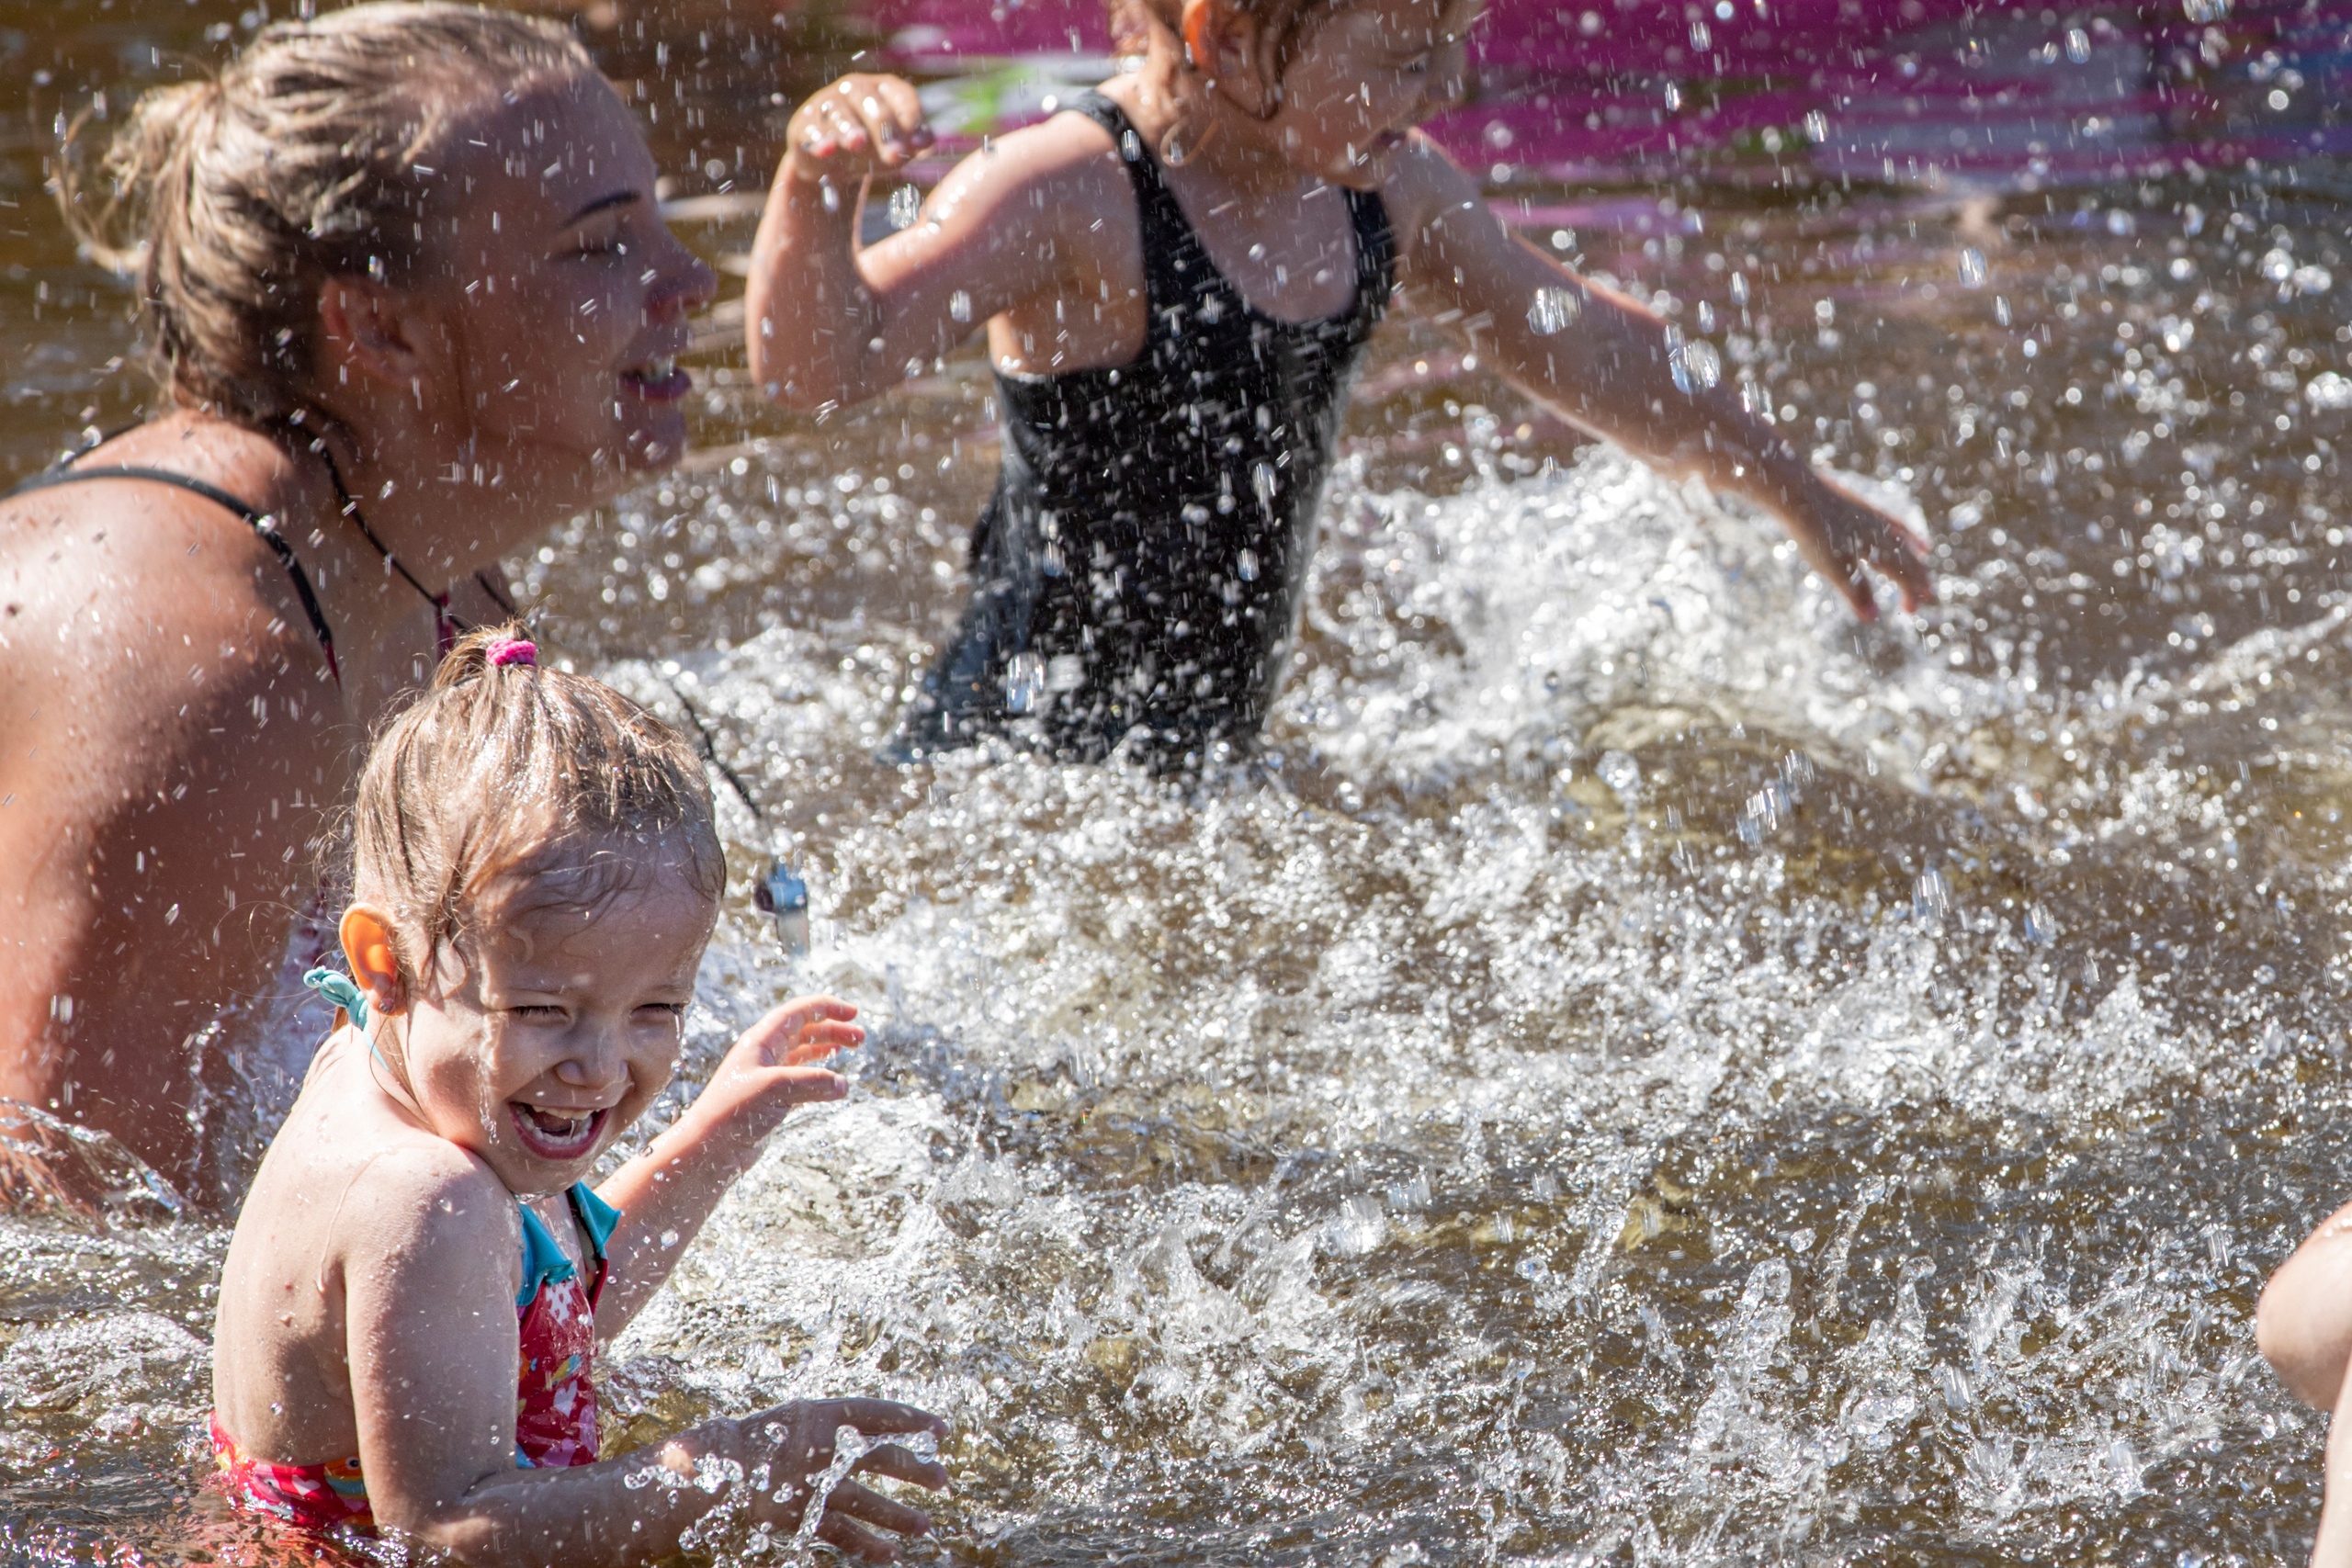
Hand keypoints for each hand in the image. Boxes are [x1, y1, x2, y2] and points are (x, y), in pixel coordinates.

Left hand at [696, 996, 864, 1141]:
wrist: (709, 1148)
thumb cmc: (733, 1113)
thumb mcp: (775, 1090)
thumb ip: (812, 1083)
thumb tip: (843, 1085)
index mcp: (760, 1041)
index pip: (798, 1013)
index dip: (826, 1008)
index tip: (853, 1012)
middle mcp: (763, 1054)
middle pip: (804, 1030)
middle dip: (833, 1029)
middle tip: (861, 1038)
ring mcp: (767, 1075)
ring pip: (804, 1052)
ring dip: (828, 1047)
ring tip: (853, 1049)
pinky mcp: (771, 1098)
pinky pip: (801, 1075)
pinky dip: (820, 1072)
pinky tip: (833, 1078)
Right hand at [744, 1398, 949, 1561]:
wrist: (715, 1465)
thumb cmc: (764, 1438)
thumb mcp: (802, 1418)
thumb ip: (838, 1428)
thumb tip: (881, 1435)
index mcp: (823, 1416)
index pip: (878, 1414)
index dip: (911, 1419)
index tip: (941, 1429)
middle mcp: (822, 1448)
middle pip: (880, 1457)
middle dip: (915, 1469)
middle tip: (943, 1480)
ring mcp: (812, 1484)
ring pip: (867, 1503)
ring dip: (898, 1516)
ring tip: (925, 1527)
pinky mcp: (800, 1516)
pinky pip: (841, 1533)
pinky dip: (867, 1545)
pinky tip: (890, 1554)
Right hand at [784, 75, 933, 188]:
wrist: (829, 163)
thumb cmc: (872, 149)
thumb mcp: (895, 147)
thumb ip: (912, 142)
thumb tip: (927, 140)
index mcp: (884, 89)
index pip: (902, 96)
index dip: (911, 118)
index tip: (919, 144)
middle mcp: (855, 89)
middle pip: (870, 101)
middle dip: (884, 128)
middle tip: (895, 155)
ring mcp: (827, 104)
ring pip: (839, 113)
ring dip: (849, 128)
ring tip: (858, 143)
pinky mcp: (803, 124)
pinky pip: (811, 129)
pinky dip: (818, 139)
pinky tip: (826, 150)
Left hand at [1777, 473, 1934, 619]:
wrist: (1800, 494)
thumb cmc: (1817, 535)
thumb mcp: (1835, 569)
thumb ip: (1856, 592)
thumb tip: (1872, 617)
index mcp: (1880, 549)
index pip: (1904, 575)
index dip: (1911, 593)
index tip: (1912, 611)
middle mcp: (1883, 532)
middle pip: (1908, 557)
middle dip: (1918, 577)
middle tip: (1925, 596)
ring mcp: (1871, 517)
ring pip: (1900, 535)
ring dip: (1912, 550)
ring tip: (1924, 554)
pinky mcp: (1859, 506)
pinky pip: (1886, 518)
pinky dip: (1897, 526)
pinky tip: (1895, 525)